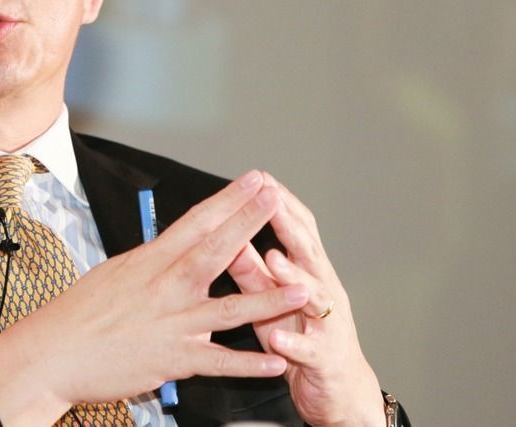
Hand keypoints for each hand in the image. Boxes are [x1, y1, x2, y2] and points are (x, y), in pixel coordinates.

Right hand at [0, 171, 309, 424]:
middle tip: (278, 199)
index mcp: (150, 261)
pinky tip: (277, 362)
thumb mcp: (115, 274)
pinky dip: (249, 364)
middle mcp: (165, 287)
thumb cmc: (78, 315)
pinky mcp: (173, 359)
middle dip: (250, 222)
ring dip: (269, 299)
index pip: (196, 222)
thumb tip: (170, 247)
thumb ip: (150, 263)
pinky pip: (218, 362)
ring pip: (229, 308)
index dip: (229, 200)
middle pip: (216, 249)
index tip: (254, 181)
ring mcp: (172, 323)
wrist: (53, 352)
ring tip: (303, 287)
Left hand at [228, 173, 383, 426]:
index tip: (260, 177)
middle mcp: (324, 290)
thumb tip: (229, 234)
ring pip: (316, 297)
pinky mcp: (326, 359)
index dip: (281, 202)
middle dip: (291, 225)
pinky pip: (310, 350)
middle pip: (310, 252)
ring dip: (295, 278)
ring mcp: (329, 324)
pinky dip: (294, 343)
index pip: (298, 229)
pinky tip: (277, 337)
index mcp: (308, 272)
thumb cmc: (299, 334)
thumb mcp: (270, 297)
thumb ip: (251, 268)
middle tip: (271, 200)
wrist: (337, 390)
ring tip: (274, 261)